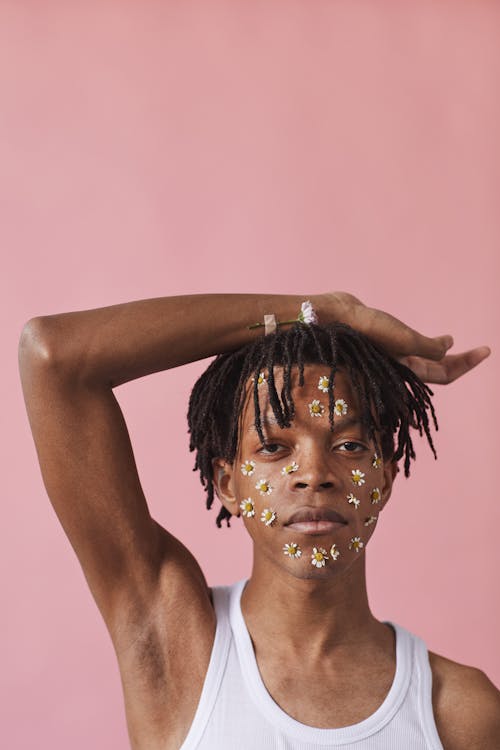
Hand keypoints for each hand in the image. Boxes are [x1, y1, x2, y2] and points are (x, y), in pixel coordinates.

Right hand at [314, 292, 490, 384]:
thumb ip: (430, 348)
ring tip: (457, 347)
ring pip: (426, 361)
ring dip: (444, 356)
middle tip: (483, 350)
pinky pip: (413, 350)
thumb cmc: (365, 330)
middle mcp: (400, 368)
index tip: (486, 350)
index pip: (444, 375)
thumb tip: (448, 347)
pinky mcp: (383, 344)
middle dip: (461, 362)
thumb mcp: (404, 340)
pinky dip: (427, 346)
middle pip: (439, 372)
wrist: (333, 318)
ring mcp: (391, 357)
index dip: (467, 364)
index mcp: (405, 371)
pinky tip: (434, 340)